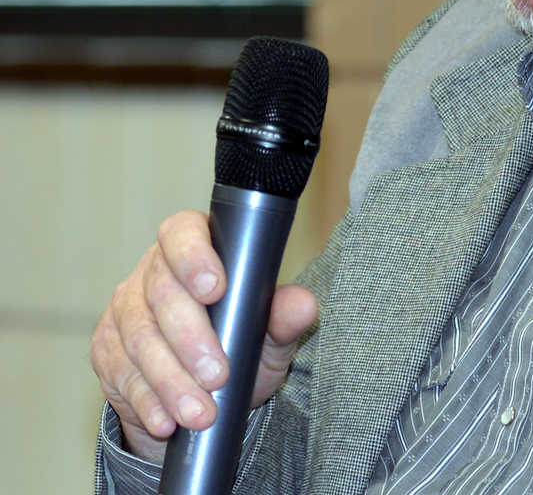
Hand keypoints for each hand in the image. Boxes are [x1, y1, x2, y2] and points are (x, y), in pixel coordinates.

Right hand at [90, 209, 317, 463]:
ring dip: (171, 380)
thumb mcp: (267, 332)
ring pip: (140, 339)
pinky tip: (167, 420)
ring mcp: (125, 309)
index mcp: (194, 245)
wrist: (206, 388)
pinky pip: (121, 374)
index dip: (194, 256)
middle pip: (161, 293)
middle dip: (190, 338)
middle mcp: (153, 270)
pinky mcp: (107, 349)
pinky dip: (147, 401)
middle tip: (217, 375)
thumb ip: (283, 316)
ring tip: (201, 412)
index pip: (182, 233)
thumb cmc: (241, 341)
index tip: (215, 288)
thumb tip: (303, 305)